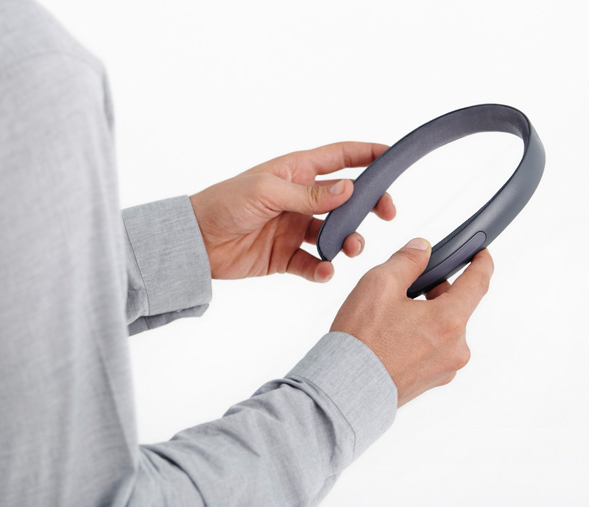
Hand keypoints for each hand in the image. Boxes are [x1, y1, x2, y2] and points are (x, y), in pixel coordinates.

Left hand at [189, 142, 394, 281]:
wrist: (194, 242)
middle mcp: (300, 199)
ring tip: (351, 248)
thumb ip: (310, 194)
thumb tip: (350, 188)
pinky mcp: (286, 256)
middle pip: (347, 199)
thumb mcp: (268, 191)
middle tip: (386, 214)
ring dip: (349, 240)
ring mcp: (294, 228)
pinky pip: (314, 264)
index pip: (340, 157)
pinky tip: (324, 271)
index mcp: (296, 172)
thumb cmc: (223, 203)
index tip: (393, 156)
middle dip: (370, 204)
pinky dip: (323, 269)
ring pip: (335, 234)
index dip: (367, 154)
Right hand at [331, 239, 493, 406]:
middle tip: (406, 285)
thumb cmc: (360, 340)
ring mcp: (445, 368)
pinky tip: (392, 337)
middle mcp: (455, 348)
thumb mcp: (380, 284)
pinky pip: (433, 349)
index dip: (481, 262)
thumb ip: (407, 260)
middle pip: (456, 306)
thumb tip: (422, 249)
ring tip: (390, 316)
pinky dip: (419, 337)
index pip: (478, 283)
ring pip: (443, 328)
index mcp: (449, 321)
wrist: (342, 391)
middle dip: (435, 291)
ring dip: (426, 315)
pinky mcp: (431, 382)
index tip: (481, 253)